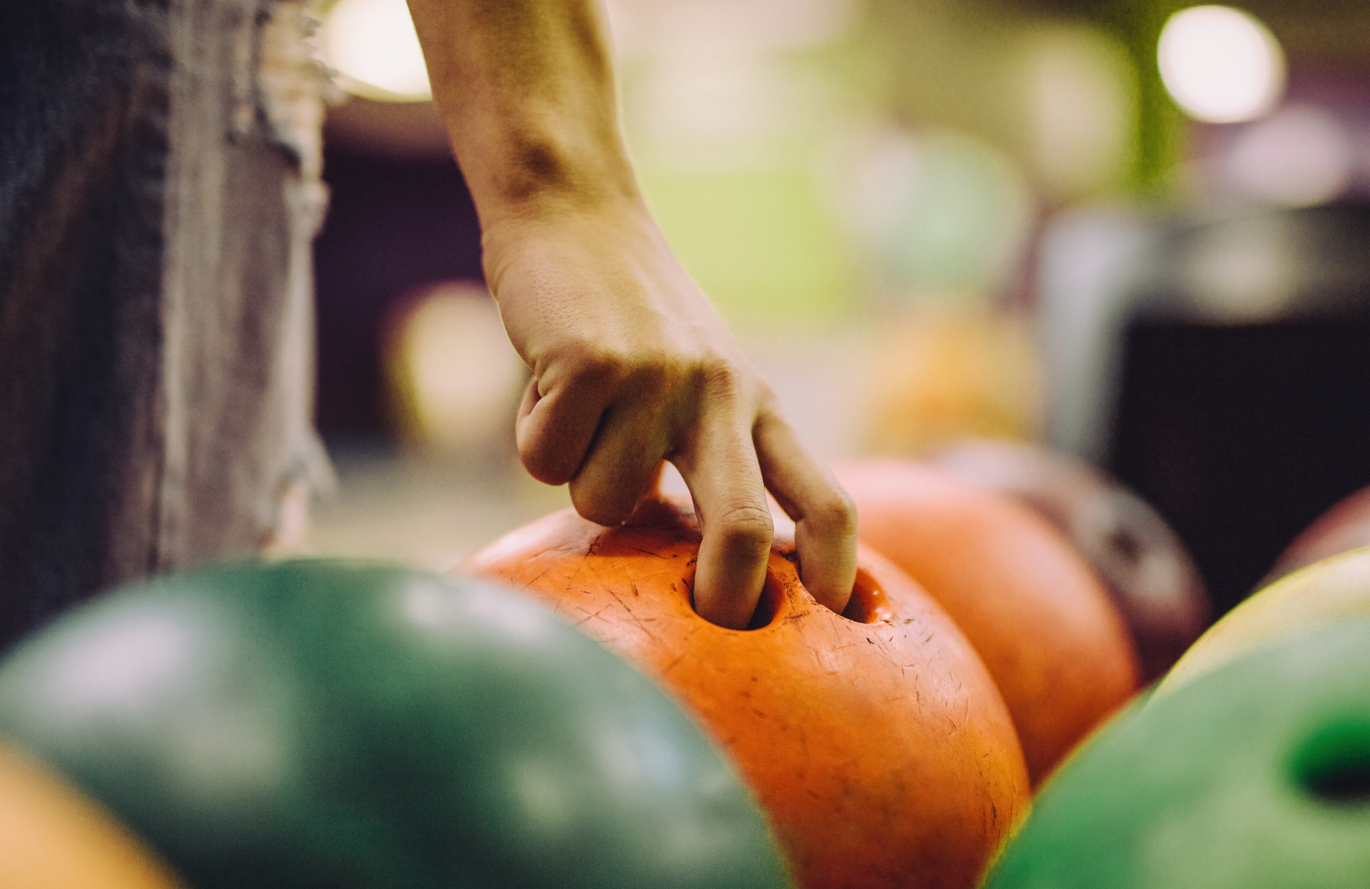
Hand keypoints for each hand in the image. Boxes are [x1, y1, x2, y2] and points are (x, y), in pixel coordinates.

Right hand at [482, 198, 856, 627]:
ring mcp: (658, 380)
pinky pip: (546, 461)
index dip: (838, 561)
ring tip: (580, 409)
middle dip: (728, 593)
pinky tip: (545, 381)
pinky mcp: (591, 364)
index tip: (837, 616)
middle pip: (744, 526)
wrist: (575, 210)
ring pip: (607, 503)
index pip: (823, 493)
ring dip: (575, 474)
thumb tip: (712, 567)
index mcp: (756, 405)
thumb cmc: (632, 314)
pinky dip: (530, 435)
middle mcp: (721, 396)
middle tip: (708, 623)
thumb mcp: (702, 378)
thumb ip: (717, 454)